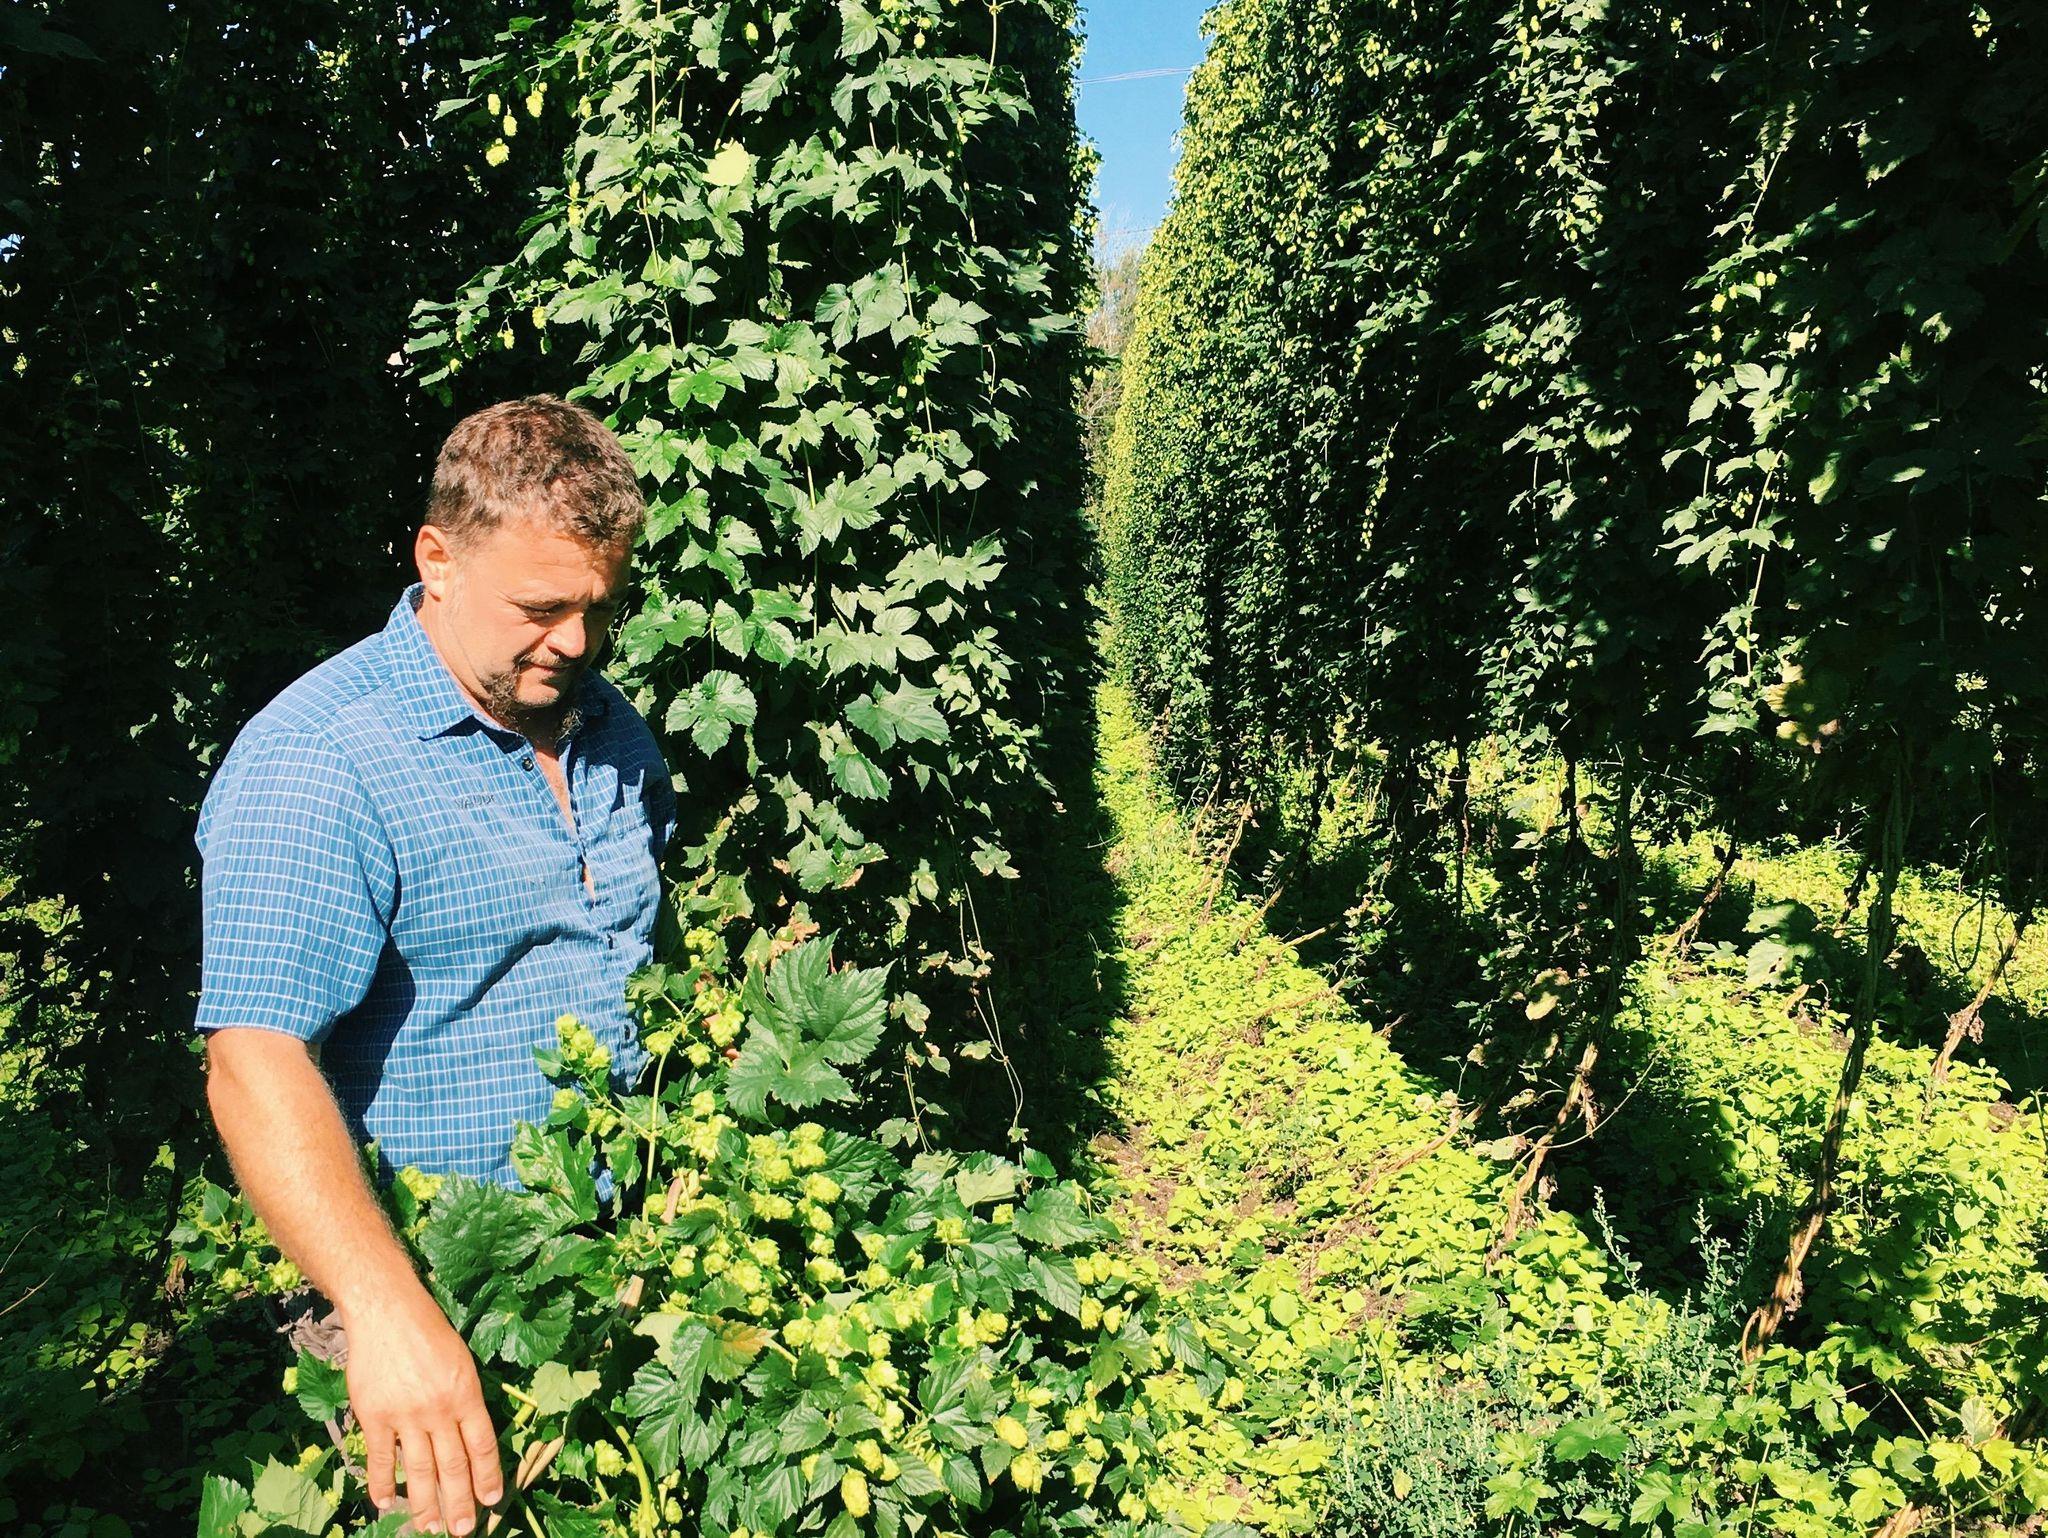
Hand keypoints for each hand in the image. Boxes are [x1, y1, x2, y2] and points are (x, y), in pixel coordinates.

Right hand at [343, 1285, 503, 1535]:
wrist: (387, 1311)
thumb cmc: (429, 1330)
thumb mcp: (462, 1360)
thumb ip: (466, 1399)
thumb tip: (471, 1438)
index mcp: (466, 1393)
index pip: (482, 1445)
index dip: (488, 1476)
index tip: (492, 1501)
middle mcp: (439, 1409)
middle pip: (453, 1466)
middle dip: (460, 1502)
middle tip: (463, 1530)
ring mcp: (406, 1414)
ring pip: (419, 1470)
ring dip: (425, 1504)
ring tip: (430, 1527)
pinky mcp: (374, 1416)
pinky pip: (381, 1458)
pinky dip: (383, 1483)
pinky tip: (386, 1503)